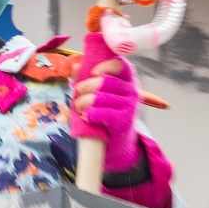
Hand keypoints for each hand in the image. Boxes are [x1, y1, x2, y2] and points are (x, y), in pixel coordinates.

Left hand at [71, 33, 142, 170]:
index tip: (92, 73)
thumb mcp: (97, 94)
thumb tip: (75, 66)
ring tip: (79, 108)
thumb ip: (85, 79)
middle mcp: (133, 90)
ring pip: (99, 97)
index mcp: (128, 79)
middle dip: (85, 87)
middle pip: (104, 81)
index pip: (120, 64)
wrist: (118, 143)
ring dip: (83, 102)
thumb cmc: (106, 113)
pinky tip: (86, 117)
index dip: (105, 66)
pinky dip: (90, 114)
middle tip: (76, 95)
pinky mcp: (125, 121)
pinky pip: (102, 113)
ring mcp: (131, 106)